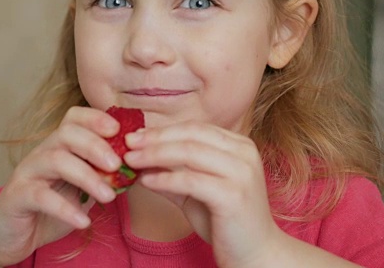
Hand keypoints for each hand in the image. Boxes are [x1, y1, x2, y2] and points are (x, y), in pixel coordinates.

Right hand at [0, 106, 122, 265]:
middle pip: (67, 134)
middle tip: (118, 166)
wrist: (13, 236)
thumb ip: (102, 176)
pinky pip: (41, 196)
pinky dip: (65, 208)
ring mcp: (27, 173)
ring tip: (109, 196)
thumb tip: (136, 167)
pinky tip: (84, 220)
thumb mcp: (82, 189)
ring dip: (87, 177)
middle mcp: (41, 153)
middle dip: (96, 146)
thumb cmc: (51, 209)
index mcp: (59, 146)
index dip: (96, 118)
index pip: (74, 118)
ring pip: (56, 160)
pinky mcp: (16, 197)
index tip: (118, 130)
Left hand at [123, 122, 281, 266]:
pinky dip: (165, 179)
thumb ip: (174, 174)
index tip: (135, 136)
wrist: (256, 255)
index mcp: (239, 146)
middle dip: (155, 138)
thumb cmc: (227, 222)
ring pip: (189, 153)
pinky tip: (146, 181)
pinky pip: (191, 181)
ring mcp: (241, 173)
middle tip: (127, 144)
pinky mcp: (233, 196)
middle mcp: (244, 153)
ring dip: (154, 155)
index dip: (162, 130)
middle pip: (191, 135)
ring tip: (130, 160)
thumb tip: (139, 161)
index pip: (195, 127)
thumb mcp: (197, 191)